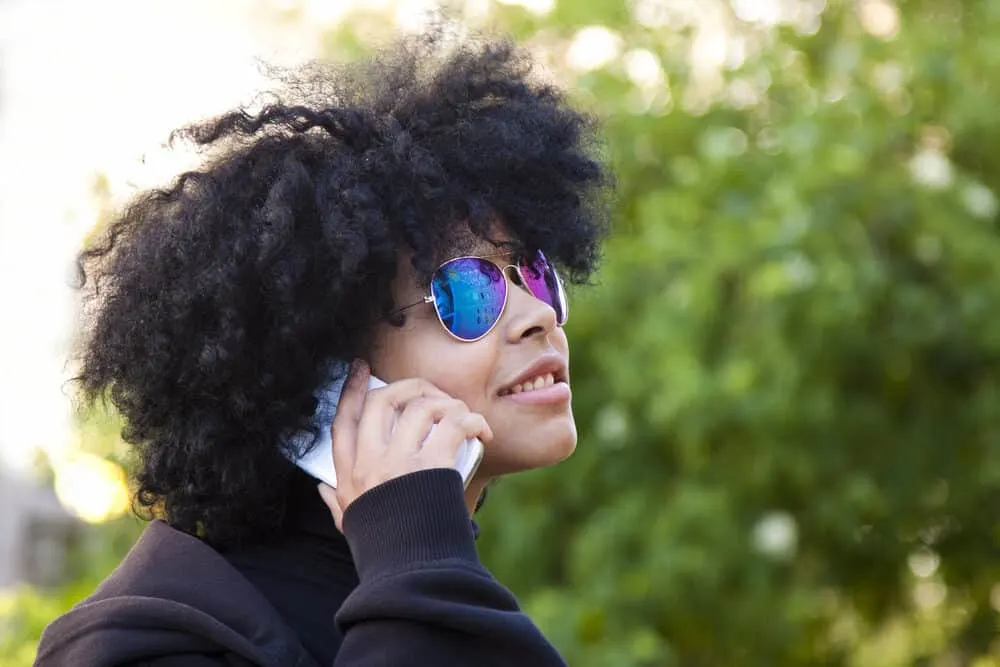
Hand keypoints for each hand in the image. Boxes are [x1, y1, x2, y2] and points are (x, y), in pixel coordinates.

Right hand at [317, 359, 492, 530]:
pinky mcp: (431, 465)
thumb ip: (336, 501)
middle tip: (428, 391)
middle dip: (409, 386)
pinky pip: (453, 424)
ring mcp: (399, 461)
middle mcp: (369, 461)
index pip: (343, 419)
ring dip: (447, 404)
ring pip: (421, 406)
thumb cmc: (385, 546)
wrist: (411, 572)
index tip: (361, 368)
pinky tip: (480, 431)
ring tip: (460, 415)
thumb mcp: (350, 523)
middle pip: (383, 400)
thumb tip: (322, 486)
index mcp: (348, 473)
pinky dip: (471, 421)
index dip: (351, 389)